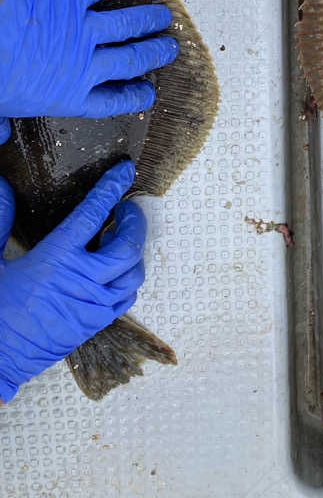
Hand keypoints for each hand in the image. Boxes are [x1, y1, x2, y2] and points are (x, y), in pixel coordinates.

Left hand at [0, 0, 177, 138]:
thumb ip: (3, 124)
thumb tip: (1, 134)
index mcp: (67, 97)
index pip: (113, 100)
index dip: (135, 96)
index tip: (150, 93)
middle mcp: (84, 66)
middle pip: (130, 61)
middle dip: (154, 54)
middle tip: (170, 48)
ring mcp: (79, 30)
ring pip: (125, 25)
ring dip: (147, 20)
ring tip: (164, 16)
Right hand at [0, 159, 145, 400]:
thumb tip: (3, 187)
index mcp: (55, 259)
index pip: (92, 214)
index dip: (111, 188)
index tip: (124, 171)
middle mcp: (81, 280)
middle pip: (126, 245)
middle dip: (134, 222)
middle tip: (126, 210)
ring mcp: (92, 305)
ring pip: (133, 273)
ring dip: (134, 251)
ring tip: (120, 239)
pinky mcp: (94, 325)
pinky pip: (126, 298)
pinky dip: (128, 279)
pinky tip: (116, 271)